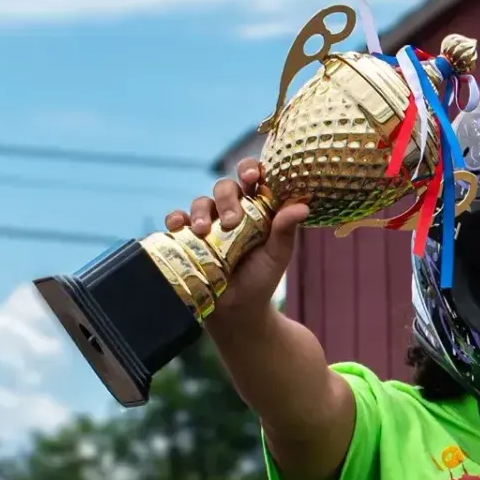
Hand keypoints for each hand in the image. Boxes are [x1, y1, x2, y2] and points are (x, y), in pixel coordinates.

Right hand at [162, 160, 308, 327]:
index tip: (252, 175)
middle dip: (226, 198)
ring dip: (201, 211)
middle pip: (225, 187)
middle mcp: (231, 211)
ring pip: (201, 201)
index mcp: (256, 209)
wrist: (237, 310)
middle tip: (231, 222)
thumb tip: (303, 206)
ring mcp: (208, 223)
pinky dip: (176, 218)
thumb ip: (286, 230)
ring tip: (203, 231)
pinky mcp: (188, 236)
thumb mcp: (277, 255)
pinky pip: (177, 219)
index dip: (250, 169)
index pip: (253, 180)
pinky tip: (180, 226)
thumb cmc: (261, 279)